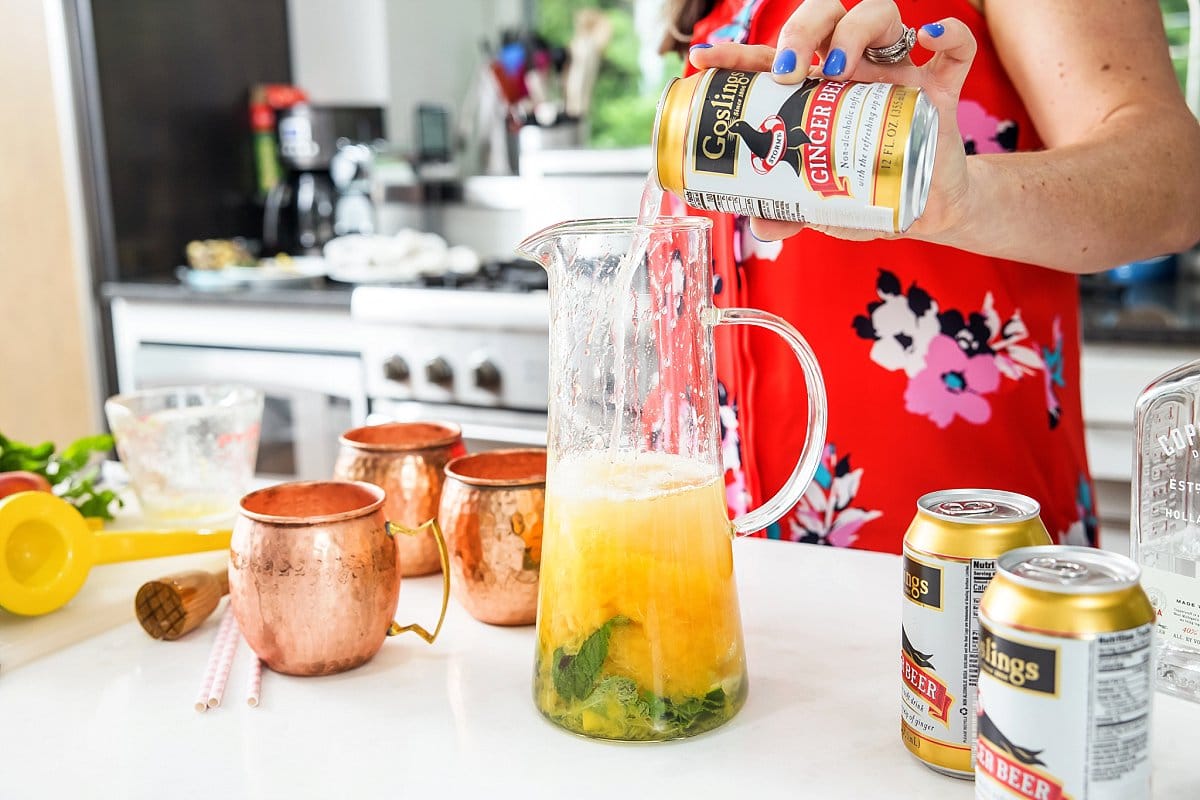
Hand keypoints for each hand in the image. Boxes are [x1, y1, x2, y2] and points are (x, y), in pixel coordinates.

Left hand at [688, 0, 976, 243]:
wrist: (926, 207)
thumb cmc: (867, 194)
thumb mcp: (822, 207)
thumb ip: (791, 211)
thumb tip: (760, 223)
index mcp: (816, 92)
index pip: (772, 59)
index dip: (738, 54)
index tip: (704, 59)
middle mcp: (854, 70)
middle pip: (824, 17)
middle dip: (801, 31)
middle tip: (789, 72)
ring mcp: (898, 73)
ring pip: (880, 15)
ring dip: (855, 30)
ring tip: (840, 67)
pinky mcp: (941, 88)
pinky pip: (953, 48)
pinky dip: (946, 35)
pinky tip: (927, 39)